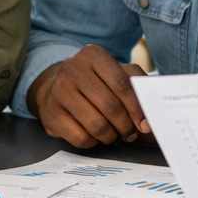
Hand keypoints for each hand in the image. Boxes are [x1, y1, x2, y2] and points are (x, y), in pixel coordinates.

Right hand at [30, 45, 150, 147]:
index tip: (145, 124)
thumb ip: (137, 87)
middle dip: (126, 126)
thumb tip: (147, 119)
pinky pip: (80, 138)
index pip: (122, 84)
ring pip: (96, 125)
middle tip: (131, 133)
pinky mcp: (50, 113)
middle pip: (110, 106)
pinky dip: (93, 142)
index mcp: (93, 55)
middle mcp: (72, 69)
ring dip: (111, 136)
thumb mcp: (117, 73)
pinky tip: (95, 136)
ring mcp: (58, 90)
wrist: (59, 86)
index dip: (137, 108)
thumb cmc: (96, 82)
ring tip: (115, 135)